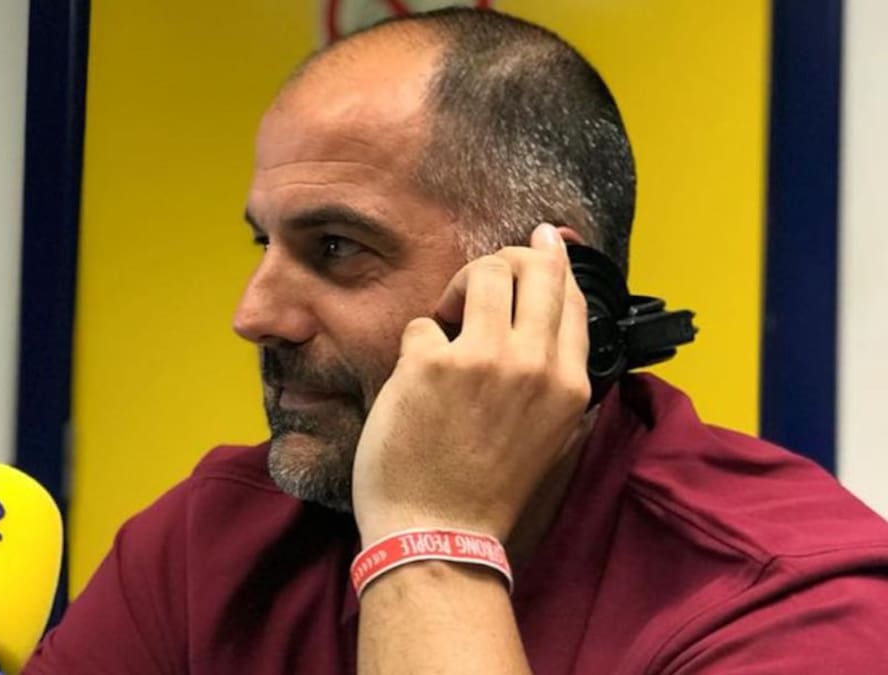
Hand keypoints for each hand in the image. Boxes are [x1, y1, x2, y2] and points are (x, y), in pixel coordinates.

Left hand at [352, 224, 590, 543]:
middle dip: (507, 260)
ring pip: (483, 272)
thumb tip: (549, 326)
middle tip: (481, 280)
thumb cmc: (485, 492)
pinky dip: (417, 343)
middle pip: (534, 268)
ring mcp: (481, 360)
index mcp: (568, 384)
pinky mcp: (429, 365)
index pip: (572, 296)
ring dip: (461, 285)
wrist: (438, 536)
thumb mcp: (549, 436)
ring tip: (447, 321)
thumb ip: (554, 379)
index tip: (539, 244)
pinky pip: (424, 321)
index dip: (553, 263)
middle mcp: (533, 365)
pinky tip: (415, 379)